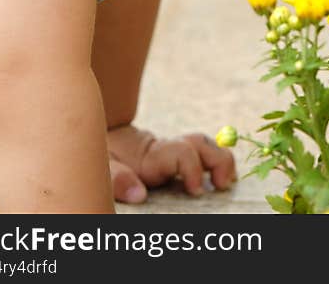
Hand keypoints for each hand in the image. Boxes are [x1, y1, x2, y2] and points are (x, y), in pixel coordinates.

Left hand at [106, 124, 236, 203]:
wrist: (99, 134)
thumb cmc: (101, 154)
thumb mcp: (102, 166)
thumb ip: (118, 178)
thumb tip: (140, 194)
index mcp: (153, 155)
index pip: (183, 153)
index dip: (193, 169)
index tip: (196, 191)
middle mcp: (169, 150)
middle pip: (202, 144)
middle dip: (219, 160)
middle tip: (225, 184)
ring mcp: (174, 152)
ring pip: (206, 146)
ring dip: (221, 160)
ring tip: (228, 182)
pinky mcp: (176, 158)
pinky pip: (202, 155)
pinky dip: (216, 162)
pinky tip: (222, 178)